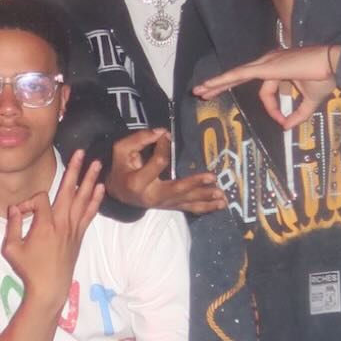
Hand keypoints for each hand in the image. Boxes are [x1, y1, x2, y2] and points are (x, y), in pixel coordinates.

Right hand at [1, 149, 103, 305]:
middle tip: (80, 152)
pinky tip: (100, 188)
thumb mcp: (11, 248)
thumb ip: (12, 225)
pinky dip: (95, 199)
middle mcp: (62, 223)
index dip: (27, 202)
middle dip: (74, 169)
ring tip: (97, 164)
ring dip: (90, 179)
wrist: (50, 288)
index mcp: (44, 225)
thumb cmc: (29, 270)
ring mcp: (73, 229)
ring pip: (83, 198)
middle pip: (69, 189)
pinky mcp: (79, 235)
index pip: (38, 199)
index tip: (20, 214)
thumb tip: (14, 208)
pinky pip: (89, 213)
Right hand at [108, 128, 223, 213]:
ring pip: (186, 201)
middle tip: (212, 177)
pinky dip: (206, 207)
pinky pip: (189, 208)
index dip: (164, 147)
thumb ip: (139, 139)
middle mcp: (152, 196)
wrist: (118, 193)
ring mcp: (163, 204)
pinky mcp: (171, 206)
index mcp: (138, 182)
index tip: (167, 136)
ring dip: (206, 198)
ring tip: (222, 195)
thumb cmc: (121, 168)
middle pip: (177, 189)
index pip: (158, 162)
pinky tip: (220, 205)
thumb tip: (161, 132)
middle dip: (195, 184)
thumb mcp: (122, 150)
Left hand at [193, 45, 339, 131]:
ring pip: (235, 75)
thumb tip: (288, 127)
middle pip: (239, 76)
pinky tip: (211, 85)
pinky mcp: (266, 67)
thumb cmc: (325, 78)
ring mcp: (266, 63)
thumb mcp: (310, 101)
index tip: (284, 122)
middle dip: (221, 85)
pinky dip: (224, 79)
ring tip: (200, 90)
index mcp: (279, 69)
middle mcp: (269, 63)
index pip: (267, 93)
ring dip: (216, 83)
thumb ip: (298, 114)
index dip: (273, 110)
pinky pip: (240, 74)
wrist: (333, 64)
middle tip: (203, 92)